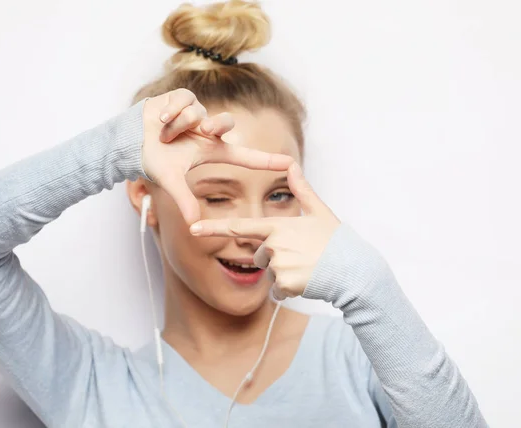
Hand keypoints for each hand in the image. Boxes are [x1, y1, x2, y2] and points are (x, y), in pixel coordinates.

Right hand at [141, 88, 293, 223]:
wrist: (129, 143)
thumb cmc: (153, 161)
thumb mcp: (171, 181)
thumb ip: (184, 200)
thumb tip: (193, 224)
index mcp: (210, 151)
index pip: (244, 157)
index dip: (266, 160)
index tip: (291, 164)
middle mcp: (207, 132)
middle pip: (225, 123)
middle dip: (215, 124)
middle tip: (202, 130)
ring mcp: (195, 114)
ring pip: (198, 112)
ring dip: (178, 125)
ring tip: (163, 133)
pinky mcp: (181, 98)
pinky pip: (184, 99)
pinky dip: (170, 111)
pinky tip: (159, 120)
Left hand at [188, 162, 340, 299]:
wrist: (354, 270)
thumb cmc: (337, 240)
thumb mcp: (320, 211)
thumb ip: (301, 190)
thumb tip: (292, 165)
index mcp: (278, 227)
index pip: (240, 227)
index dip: (214, 228)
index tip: (192, 229)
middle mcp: (274, 246)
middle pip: (260, 255)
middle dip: (276, 257)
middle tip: (302, 255)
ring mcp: (279, 266)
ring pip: (270, 273)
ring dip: (284, 273)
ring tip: (308, 267)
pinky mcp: (285, 285)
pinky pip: (279, 290)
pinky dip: (291, 288)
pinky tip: (308, 281)